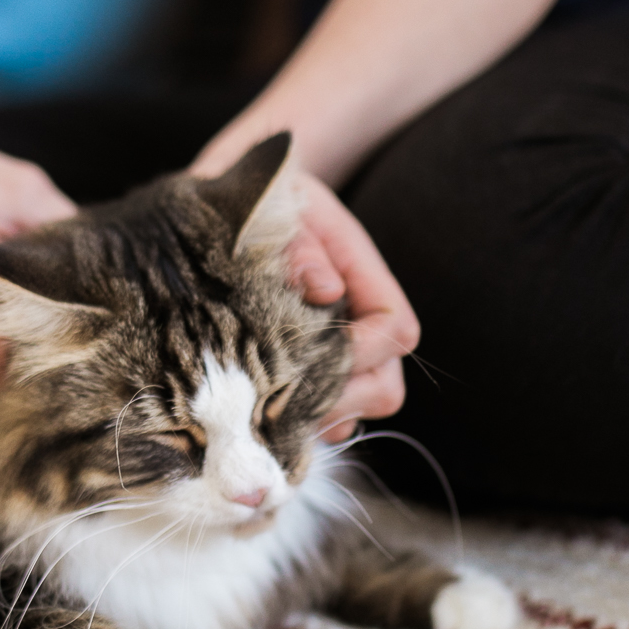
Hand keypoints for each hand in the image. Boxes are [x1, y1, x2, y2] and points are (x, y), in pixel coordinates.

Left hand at [279, 169, 418, 440]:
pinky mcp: (315, 370)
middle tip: (284, 401)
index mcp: (363, 274)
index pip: (394, 329)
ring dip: (322, 413)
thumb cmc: (258, 208)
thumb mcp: (276, 212)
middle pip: (385, 383)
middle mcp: (361, 319)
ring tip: (269, 407)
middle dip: (342, 398)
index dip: (362, 351)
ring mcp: (341, 349)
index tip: (314, 355)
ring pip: (360, 406)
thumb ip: (300, 250)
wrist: (234, 207)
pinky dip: (304, 421)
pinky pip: (329, 416)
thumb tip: (325, 290)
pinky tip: (263, 411)